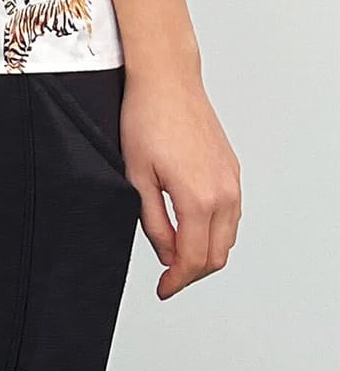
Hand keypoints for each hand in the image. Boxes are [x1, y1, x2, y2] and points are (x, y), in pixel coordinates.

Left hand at [122, 68, 240, 298]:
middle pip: (217, 255)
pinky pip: (230, 215)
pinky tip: (191, 228)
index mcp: (198, 198)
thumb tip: (166, 253)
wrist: (166, 81)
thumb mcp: (136, 175)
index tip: (164, 289)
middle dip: (193, 273)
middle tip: (168, 278)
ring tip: (176, 254)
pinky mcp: (232, 171)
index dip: (178, 280)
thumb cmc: (146, 119)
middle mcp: (224, 194)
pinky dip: (214, 231)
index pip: (194, 259)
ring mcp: (232, 182)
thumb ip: (153, 221)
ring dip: (206, 253)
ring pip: (228, 237)